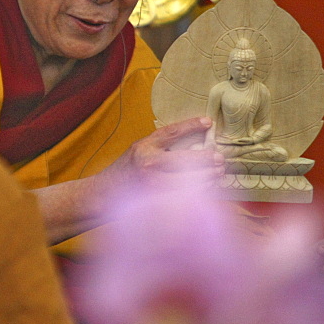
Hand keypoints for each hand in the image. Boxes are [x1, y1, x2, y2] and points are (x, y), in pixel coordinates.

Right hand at [98, 117, 223, 190]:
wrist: (103, 195)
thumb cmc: (125, 172)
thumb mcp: (138, 152)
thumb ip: (160, 148)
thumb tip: (194, 146)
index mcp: (144, 147)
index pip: (171, 132)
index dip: (191, 125)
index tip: (208, 122)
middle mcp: (148, 164)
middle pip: (185, 159)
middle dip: (206, 159)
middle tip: (220, 158)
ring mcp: (152, 184)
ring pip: (189, 181)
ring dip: (207, 177)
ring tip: (217, 174)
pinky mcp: (157, 202)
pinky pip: (184, 197)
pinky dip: (199, 193)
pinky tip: (207, 189)